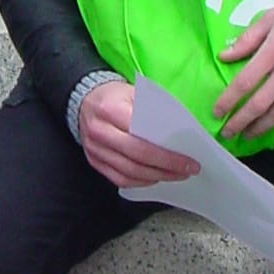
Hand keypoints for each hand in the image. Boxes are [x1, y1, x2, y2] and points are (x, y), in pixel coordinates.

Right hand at [78, 80, 199, 189]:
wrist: (84, 99)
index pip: (142, 138)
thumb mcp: (134, 92)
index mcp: (111, 110)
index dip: (168, 154)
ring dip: (155, 177)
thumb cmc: (115, 95)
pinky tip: (155, 178)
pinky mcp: (93, 161)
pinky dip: (139, 182)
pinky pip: (119, 179)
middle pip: (136, 158)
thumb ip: (153, 110)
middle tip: (187, 170)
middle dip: (165, 168)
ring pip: (128, 172)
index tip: (189, 160)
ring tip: (175, 176)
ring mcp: (95, 149)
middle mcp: (100, 132)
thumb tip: (179, 132)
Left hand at [213, 0, 273, 140]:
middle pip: (260, 104)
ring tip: (248, 133)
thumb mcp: (272, 16)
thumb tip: (224, 56)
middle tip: (227, 132)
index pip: (245, 82)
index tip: (217, 112)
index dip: (228, 100)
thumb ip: (247, 39)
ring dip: (261, 127)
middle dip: (240, 121)